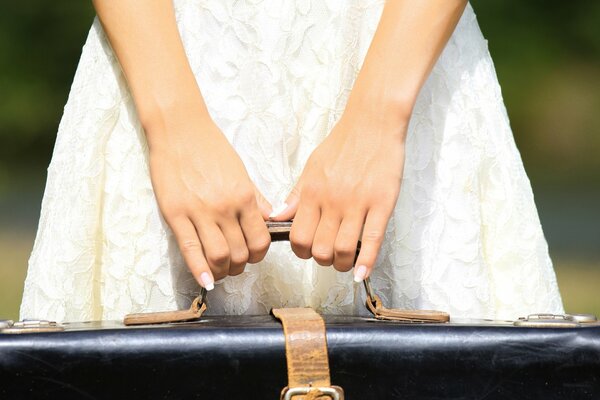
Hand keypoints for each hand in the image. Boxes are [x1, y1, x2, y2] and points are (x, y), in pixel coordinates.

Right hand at [146, 104, 272, 289]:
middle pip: (239, 253)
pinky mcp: (176, 214)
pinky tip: (204, 281)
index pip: (260, 240)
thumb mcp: (241, 171)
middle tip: (234, 266)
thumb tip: (270, 218)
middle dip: (240, 266)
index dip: (259, 255)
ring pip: (218, 256)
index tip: (253, 256)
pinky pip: (190, 249)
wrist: (179, 130)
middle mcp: (225, 208)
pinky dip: (199, 269)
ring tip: (219, 271)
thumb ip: (255, 198)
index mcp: (244, 196)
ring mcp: (200, 212)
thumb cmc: (211, 148)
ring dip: (221, 271)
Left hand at [269, 110, 406, 281]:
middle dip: (322, 261)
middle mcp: (332, 200)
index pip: (298, 237)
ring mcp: (358, 203)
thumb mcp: (311, 167)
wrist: (373, 122)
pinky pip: (372, 240)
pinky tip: (362, 272)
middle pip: (319, 249)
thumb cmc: (342, 144)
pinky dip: (366, 262)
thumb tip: (278, 217)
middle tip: (328, 257)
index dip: (301, 252)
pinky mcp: (382, 203)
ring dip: (342, 263)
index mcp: (312, 192)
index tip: (309, 251)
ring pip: (343, 250)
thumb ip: (296, 195)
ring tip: (345, 261)